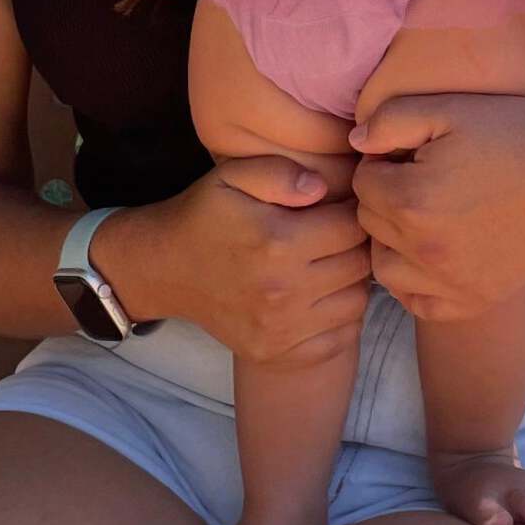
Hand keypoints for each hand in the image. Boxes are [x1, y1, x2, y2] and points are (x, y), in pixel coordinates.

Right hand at [99, 154, 369, 367]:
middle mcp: (283, 291)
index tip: (340, 206)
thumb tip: (322, 188)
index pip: (352, 227)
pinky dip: (340, 318)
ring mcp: (280, 329)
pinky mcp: (275, 353)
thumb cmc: (206, 214)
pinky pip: (338, 339)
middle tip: (338, 233)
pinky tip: (322, 295)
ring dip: (351, 281)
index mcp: (278, 242)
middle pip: (358, 266)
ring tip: (331, 262)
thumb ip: (281, 172)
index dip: (353, 211)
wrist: (166, 268)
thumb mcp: (233, 175)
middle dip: (356, 244)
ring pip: (355, 303)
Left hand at [350, 93, 524, 322]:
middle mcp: (425, 250)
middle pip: (369, 224)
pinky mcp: (472, 301)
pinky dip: (414, 282)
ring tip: (422, 215)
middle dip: (385, 197)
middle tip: (421, 178)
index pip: (361, 183)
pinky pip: (417, 302)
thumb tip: (355, 142)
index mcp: (412, 201)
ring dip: (391, 241)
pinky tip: (432, 253)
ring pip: (383, 267)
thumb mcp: (447, 109)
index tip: (411, 153)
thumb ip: (390, 119)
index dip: (382, 162)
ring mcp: (450, 283)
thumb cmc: (510, 134)